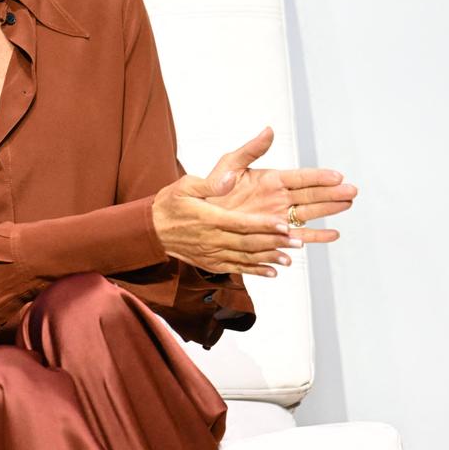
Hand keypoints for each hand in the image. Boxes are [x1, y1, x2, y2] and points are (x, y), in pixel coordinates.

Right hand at [152, 175, 300, 276]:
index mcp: (208, 218)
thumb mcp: (185, 185)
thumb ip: (211, 183)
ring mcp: (211, 254)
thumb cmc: (169, 204)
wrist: (150, 230)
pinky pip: (236, 268)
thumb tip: (231, 177)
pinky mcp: (210, 263)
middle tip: (297, 242)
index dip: (264, 225)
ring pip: (245, 258)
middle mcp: (211, 239)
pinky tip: (272, 272)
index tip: (284, 224)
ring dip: (269, 259)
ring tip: (290, 259)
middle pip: (248, 243)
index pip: (241, 223)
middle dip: (274, 243)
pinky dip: (255, 271)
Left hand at [202, 126, 356, 244]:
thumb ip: (250, 150)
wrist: (201, 213)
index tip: (337, 175)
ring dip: (329, 209)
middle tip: (352, 190)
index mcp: (270, 179)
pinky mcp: (274, 233)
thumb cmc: (212, 186)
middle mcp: (278, 197)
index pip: (300, 176)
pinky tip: (333, 234)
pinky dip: (315, 236)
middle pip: (311, 194)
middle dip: (332, 192)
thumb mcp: (229, 164)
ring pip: (309, 213)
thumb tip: (268, 130)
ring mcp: (278, 215)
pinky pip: (298, 235)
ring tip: (348, 203)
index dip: (318, 176)